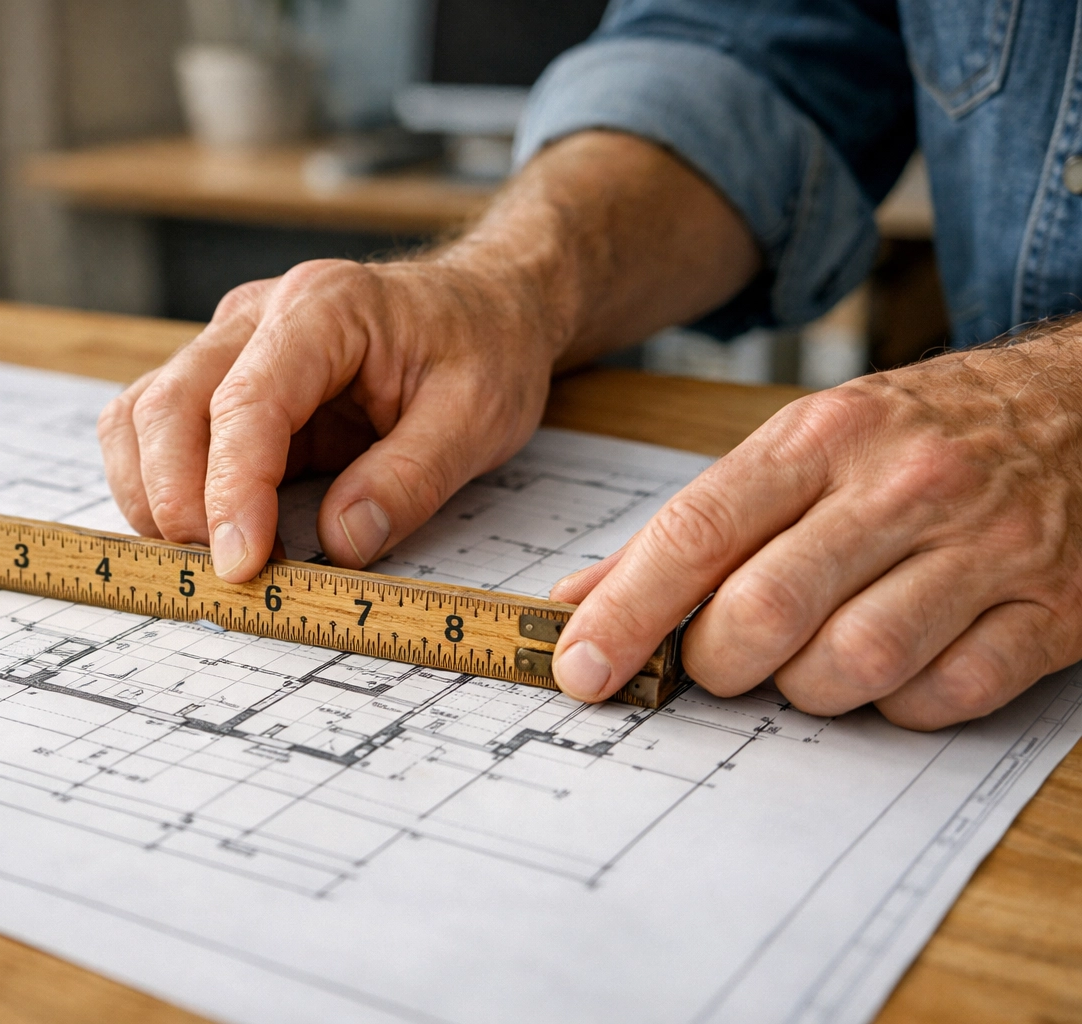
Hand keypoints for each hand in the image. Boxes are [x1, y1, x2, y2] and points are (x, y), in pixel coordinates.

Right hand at [98, 258, 560, 579]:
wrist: (481, 307)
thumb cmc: (481, 349)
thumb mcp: (479, 415)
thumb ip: (411, 478)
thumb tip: (342, 544)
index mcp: (325, 308)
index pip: (248, 401)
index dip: (234, 490)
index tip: (242, 563)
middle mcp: (257, 315)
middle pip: (169, 404)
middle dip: (177, 501)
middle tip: (223, 575)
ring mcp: (227, 344)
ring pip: (141, 415)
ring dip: (152, 496)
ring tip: (206, 560)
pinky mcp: (219, 380)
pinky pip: (153, 428)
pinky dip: (155, 485)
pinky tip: (198, 532)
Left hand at [549, 329, 1081, 728]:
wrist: (1078, 405)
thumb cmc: (914, 436)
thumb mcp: (802, 446)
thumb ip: (696, 526)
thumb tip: (583, 597)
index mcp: (823, 438)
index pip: (698, 533)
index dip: (627, 611)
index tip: (580, 666)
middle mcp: (902, 486)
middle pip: (767, 611)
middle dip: (716, 662)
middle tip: (716, 661)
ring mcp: (985, 549)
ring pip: (854, 664)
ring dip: (807, 687)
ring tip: (809, 659)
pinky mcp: (1052, 609)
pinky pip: (945, 696)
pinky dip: (899, 705)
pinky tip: (892, 670)